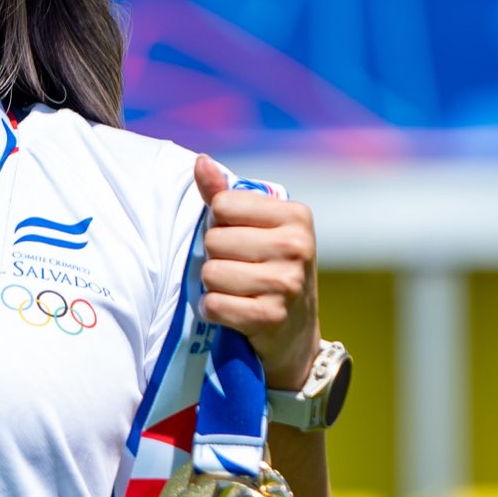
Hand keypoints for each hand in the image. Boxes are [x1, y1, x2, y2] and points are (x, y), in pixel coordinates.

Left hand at [194, 155, 320, 390]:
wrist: (294, 335)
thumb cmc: (268, 271)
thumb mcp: (256, 230)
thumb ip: (225, 196)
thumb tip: (201, 161)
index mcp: (295, 216)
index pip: (222, 205)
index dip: (219, 225)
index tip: (239, 241)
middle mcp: (297, 246)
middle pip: (213, 240)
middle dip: (215, 258)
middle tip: (238, 271)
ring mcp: (286, 283)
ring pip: (210, 273)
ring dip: (213, 286)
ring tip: (236, 291)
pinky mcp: (271, 317)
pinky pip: (214, 305)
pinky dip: (213, 311)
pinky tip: (231, 312)